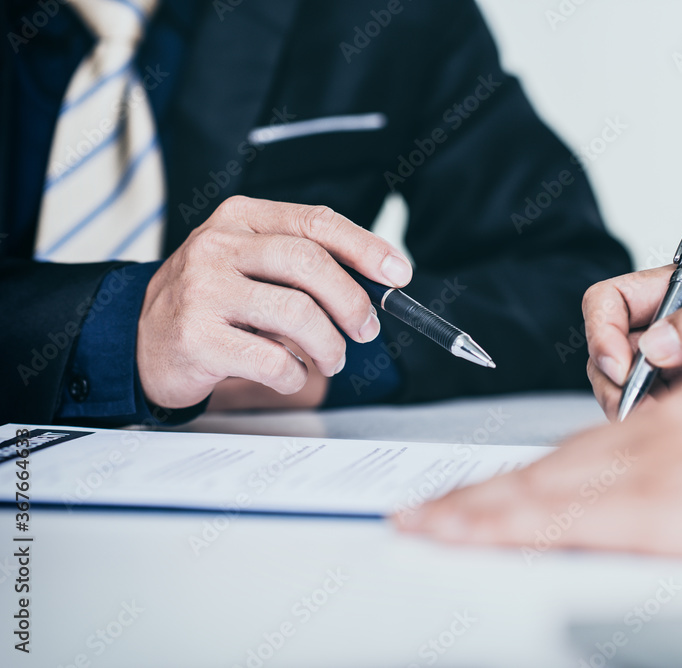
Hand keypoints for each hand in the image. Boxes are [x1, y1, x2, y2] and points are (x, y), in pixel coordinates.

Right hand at [137, 196, 411, 408]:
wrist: (141, 339)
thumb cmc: (212, 300)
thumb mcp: (251, 263)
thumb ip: (304, 263)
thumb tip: (379, 282)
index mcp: (240, 217)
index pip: (316, 222)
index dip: (366, 248)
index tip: (398, 274)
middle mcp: (217, 246)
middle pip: (310, 264)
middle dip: (352, 303)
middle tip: (365, 331)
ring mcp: (202, 290)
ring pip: (297, 314)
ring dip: (329, 346)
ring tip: (331, 359)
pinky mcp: (195, 338)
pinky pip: (273, 359)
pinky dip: (296, 374)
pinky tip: (290, 373)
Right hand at [583, 266, 681, 419]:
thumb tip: (656, 342)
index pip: (611, 299)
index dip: (603, 332)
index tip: (624, 369)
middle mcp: (672, 323)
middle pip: (605, 347)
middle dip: (617, 381)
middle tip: (645, 406)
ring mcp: (672, 363)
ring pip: (616, 384)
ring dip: (632, 406)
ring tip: (673, 417)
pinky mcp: (678, 397)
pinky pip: (639, 411)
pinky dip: (647, 424)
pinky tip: (681, 426)